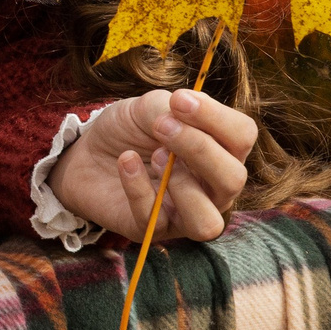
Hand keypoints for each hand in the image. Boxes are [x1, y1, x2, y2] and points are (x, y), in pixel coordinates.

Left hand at [49, 88, 257, 243]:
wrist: (87, 154)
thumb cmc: (129, 131)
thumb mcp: (148, 108)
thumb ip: (171, 108)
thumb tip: (184, 108)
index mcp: (221, 151)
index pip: (242, 136)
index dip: (216, 117)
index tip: (179, 100)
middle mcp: (213, 188)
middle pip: (233, 179)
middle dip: (199, 148)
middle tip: (161, 125)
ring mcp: (186, 214)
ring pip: (208, 222)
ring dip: (183, 186)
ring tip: (156, 156)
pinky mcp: (152, 230)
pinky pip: (154, 218)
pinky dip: (138, 186)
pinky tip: (125, 161)